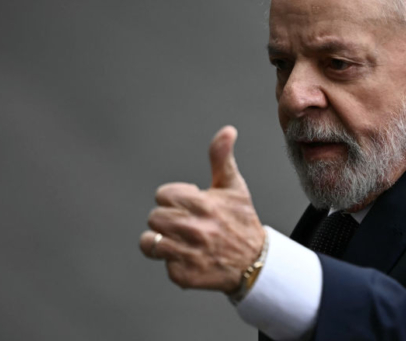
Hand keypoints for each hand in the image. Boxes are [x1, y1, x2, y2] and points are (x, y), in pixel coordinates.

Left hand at [139, 126, 264, 293]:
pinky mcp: (184, 275)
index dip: (173, 198)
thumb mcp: (234, 187)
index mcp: (203, 204)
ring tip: (178, 240)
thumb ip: (222, 157)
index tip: (189, 204)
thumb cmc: (242, 221)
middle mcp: (195, 229)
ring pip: (149, 242)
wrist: (256, 262)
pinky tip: (190, 257)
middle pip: (154, 217)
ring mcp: (189, 254)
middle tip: (184, 222)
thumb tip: (227, 131)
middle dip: (167, 218)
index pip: (162, 195)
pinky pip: (162, 264)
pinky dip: (173, 262)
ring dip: (161, 241)